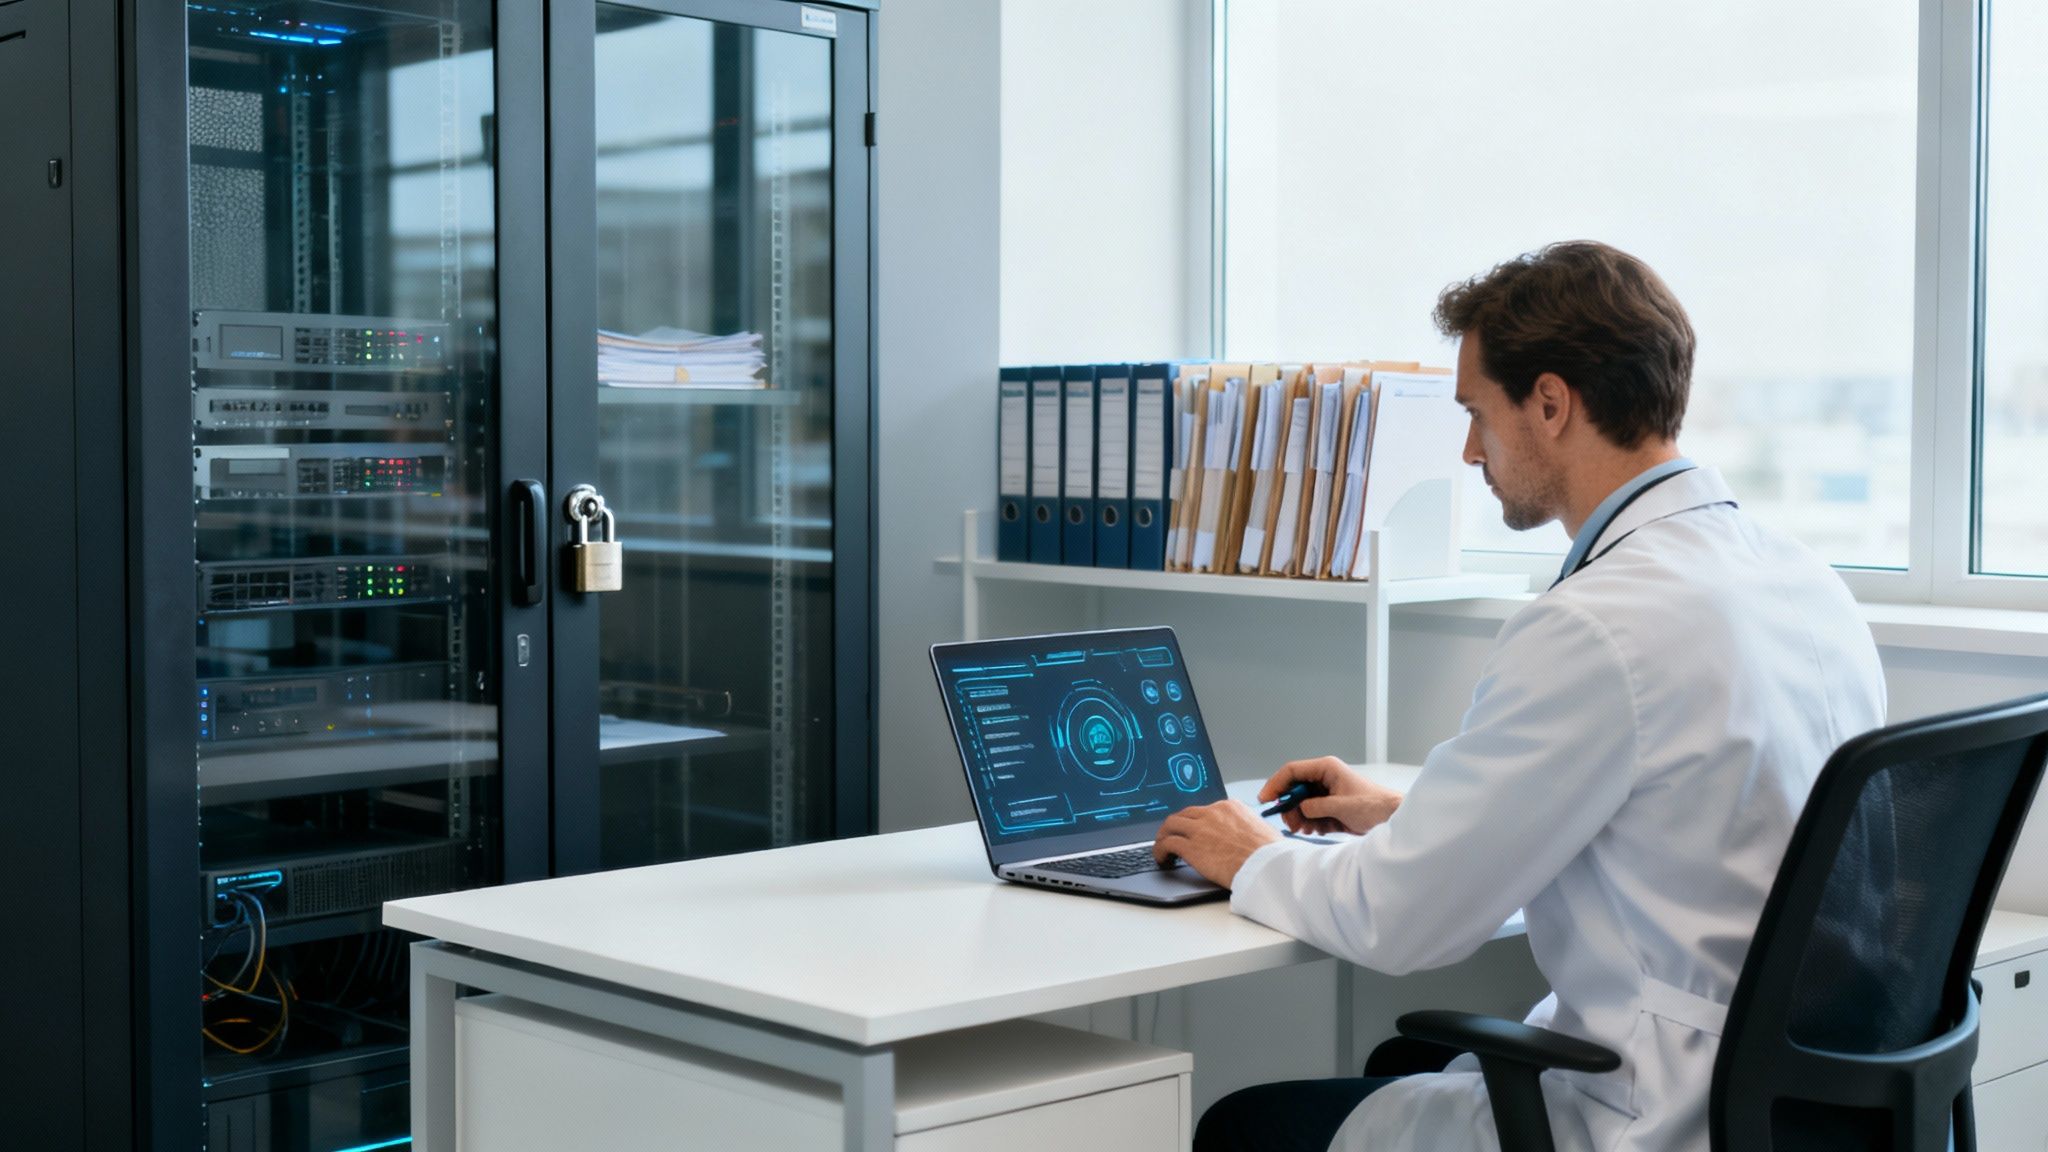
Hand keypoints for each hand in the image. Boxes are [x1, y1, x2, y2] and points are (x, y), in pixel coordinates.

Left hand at [1152, 800, 1279, 888]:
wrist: (1268, 866)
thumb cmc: (1271, 855)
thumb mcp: (1262, 831)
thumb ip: (1247, 830)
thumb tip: (1246, 838)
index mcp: (1231, 808)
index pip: (1205, 810)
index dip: (1195, 822)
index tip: (1193, 831)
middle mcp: (1213, 813)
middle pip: (1185, 814)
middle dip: (1177, 826)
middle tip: (1173, 837)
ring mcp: (1201, 829)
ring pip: (1171, 825)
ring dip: (1164, 836)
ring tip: (1163, 849)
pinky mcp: (1192, 847)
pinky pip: (1167, 843)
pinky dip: (1160, 850)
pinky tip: (1163, 859)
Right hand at [1259, 756, 1402, 836]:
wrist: (1392, 818)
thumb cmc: (1373, 806)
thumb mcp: (1341, 806)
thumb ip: (1317, 806)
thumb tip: (1299, 809)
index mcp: (1326, 768)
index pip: (1292, 771)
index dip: (1276, 784)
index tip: (1266, 800)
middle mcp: (1324, 778)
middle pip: (1294, 789)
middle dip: (1289, 807)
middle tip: (1290, 824)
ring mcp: (1327, 793)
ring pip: (1301, 804)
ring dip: (1299, 818)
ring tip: (1305, 829)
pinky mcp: (1330, 807)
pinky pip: (1311, 813)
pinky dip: (1310, 823)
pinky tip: (1316, 830)